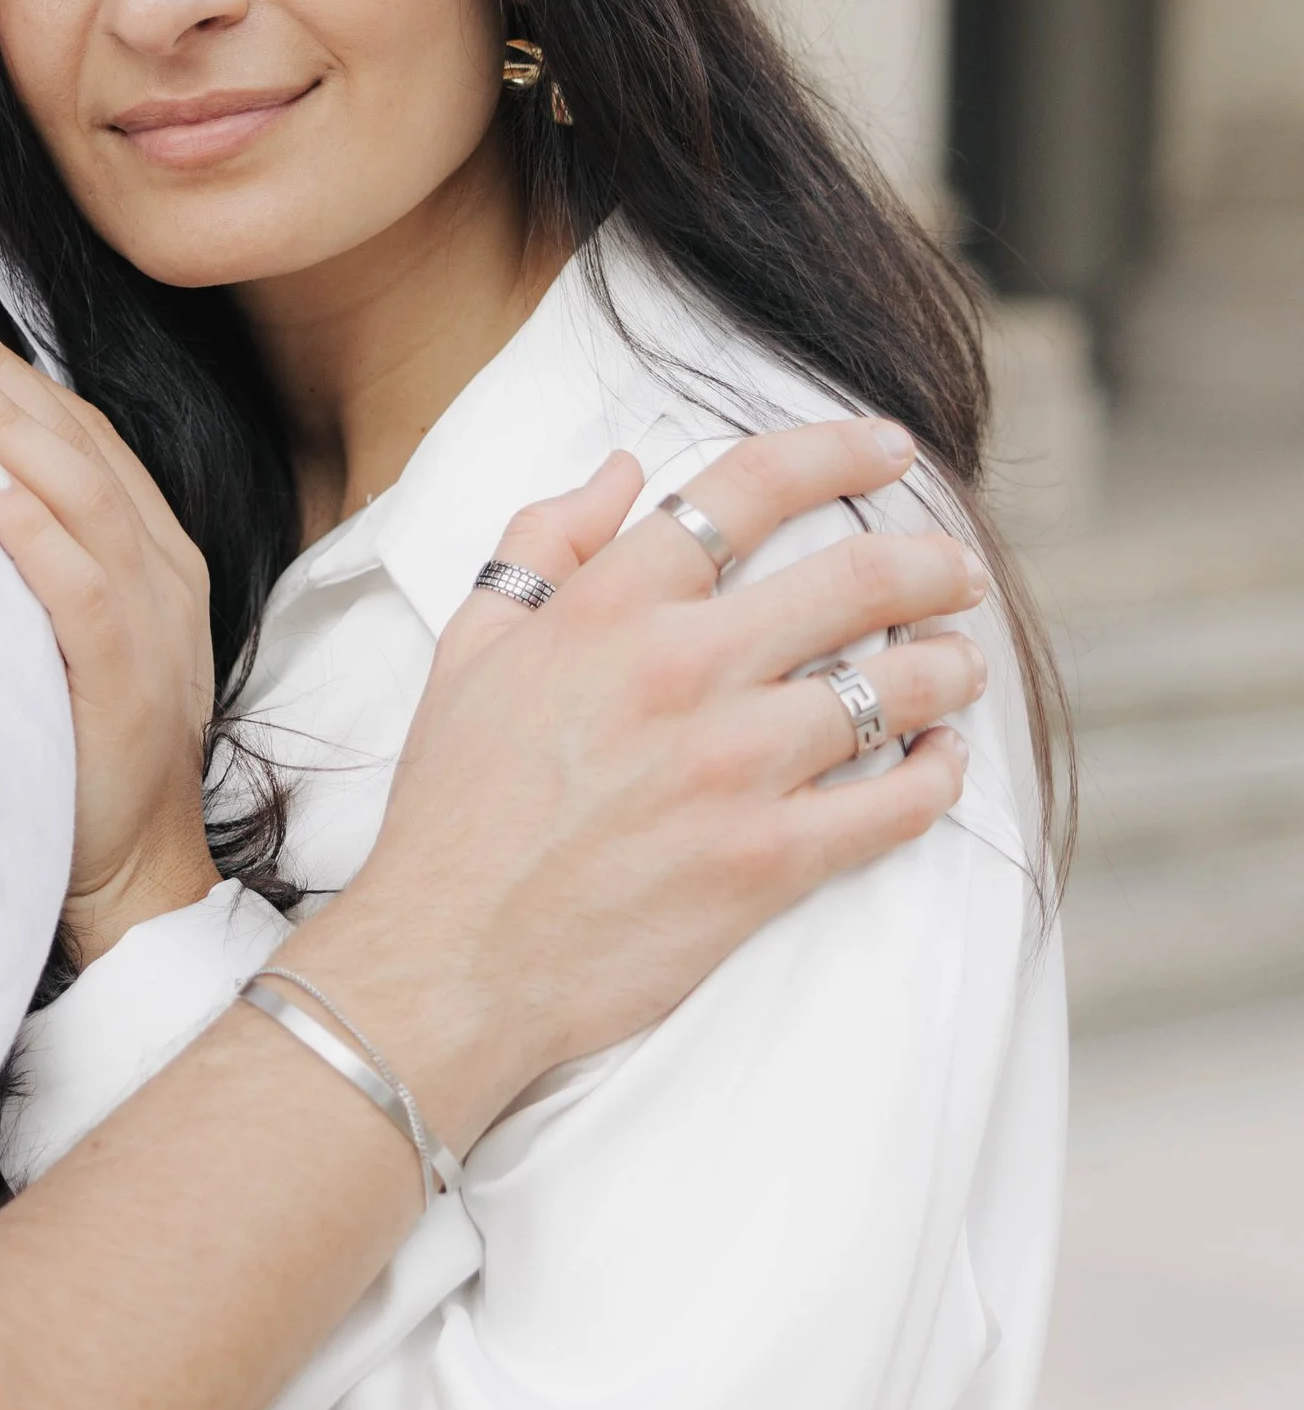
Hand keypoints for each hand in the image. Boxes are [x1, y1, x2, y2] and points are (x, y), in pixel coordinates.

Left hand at [0, 273, 218, 958]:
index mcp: (152, 548)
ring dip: (3, 426)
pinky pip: (81, 590)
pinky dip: (29, 531)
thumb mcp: (67, 630)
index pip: (79, 429)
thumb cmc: (86, 748)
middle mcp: (162, 569)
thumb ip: (37, 554)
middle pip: (77, 440)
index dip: (9, 361)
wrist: (139, 870)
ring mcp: (154, 623)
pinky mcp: (127, 683)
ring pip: (82, 496)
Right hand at [299, 417, 987, 1137]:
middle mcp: (682, 669)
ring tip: (961, 667)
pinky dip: (939, 777)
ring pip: (896, 687)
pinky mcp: (767, 861)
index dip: (837, 452)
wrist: (448, 958)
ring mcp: (733, 767)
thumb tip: (625, 469)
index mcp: (610, 606)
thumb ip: (544, 543)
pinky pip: (897, 805)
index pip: (749, 488)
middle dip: (931, 565)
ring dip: (951, 669)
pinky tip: (942, 762)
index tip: (890, 451)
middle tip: (958, 571)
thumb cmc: (452, 808)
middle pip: (857, 579)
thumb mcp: (469, 648)